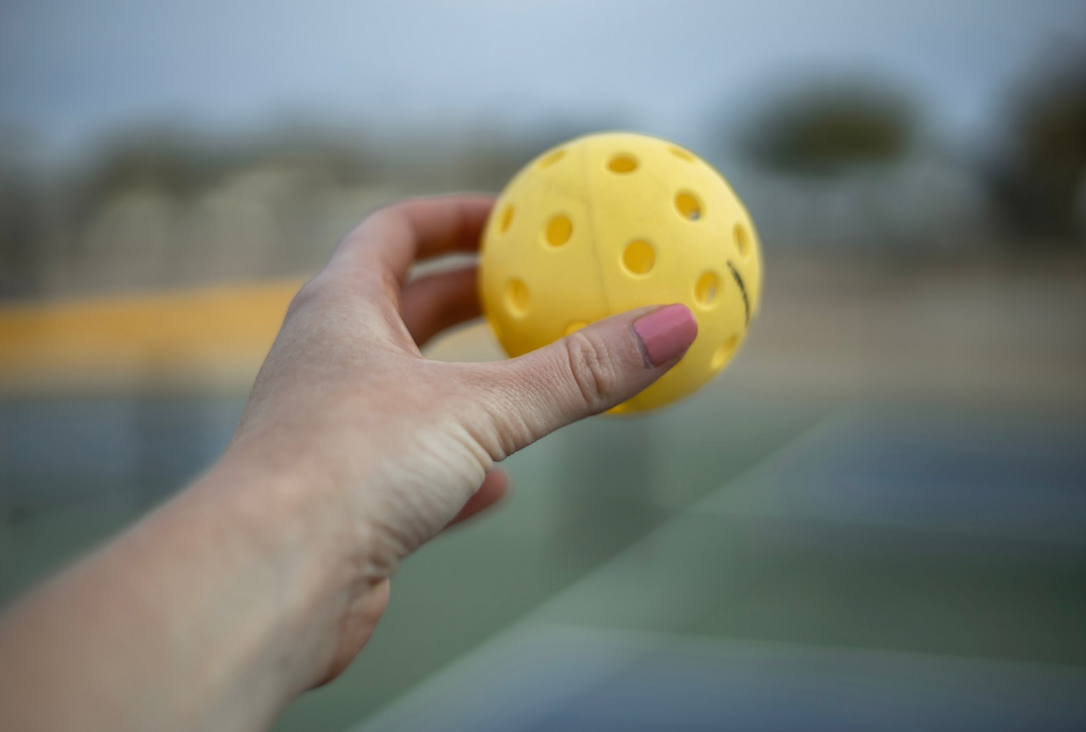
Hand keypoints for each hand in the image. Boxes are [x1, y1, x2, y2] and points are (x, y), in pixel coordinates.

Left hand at [220, 194, 698, 685]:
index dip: (452, 217)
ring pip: (412, 391)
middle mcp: (329, 363)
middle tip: (534, 291)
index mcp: (342, 310)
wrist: (271, 579)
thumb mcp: (481, 408)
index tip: (511, 216)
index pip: (394, 232)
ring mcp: (332, 433)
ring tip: (531, 379)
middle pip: (404, 308)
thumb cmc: (352, 467)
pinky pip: (411, 469)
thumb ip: (577, 373)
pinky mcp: (344, 501)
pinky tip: (498, 487)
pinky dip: (459, 469)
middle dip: (469, 298)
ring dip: (469, 383)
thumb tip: (672, 326)